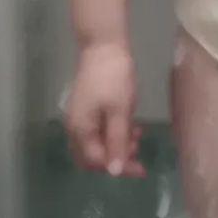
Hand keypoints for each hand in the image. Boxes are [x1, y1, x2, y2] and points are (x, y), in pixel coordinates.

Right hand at [63, 41, 145, 178]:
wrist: (104, 45)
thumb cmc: (112, 78)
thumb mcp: (119, 111)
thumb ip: (116, 142)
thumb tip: (113, 172)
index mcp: (80, 130)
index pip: (97, 161)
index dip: (119, 168)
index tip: (142, 168)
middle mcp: (76, 128)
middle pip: (93, 157)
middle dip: (116, 159)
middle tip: (139, 153)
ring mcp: (81, 117)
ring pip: (97, 144)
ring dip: (117, 146)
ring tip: (137, 136)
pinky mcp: (88, 108)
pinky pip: (99, 131)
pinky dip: (114, 133)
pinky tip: (130, 126)